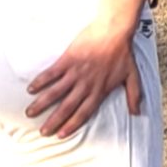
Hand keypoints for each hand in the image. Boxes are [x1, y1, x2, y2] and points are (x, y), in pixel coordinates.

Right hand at [25, 21, 141, 137]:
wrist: (114, 31)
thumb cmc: (124, 53)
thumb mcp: (132, 76)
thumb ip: (134, 95)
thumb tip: (137, 113)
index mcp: (99, 91)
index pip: (84, 113)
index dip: (72, 125)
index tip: (61, 134)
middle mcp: (85, 85)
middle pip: (67, 107)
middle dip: (54, 121)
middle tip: (43, 131)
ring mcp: (75, 72)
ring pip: (55, 92)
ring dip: (42, 104)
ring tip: (30, 113)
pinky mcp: (68, 60)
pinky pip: (51, 73)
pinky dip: (41, 81)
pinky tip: (31, 89)